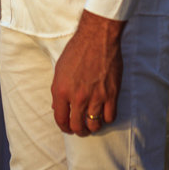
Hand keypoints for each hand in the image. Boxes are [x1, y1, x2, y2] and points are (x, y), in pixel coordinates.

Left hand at [51, 11, 124, 136]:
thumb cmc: (77, 50)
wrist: (97, 38)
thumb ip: (58, 90)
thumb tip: (56, 107)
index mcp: (61, 91)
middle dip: (79, 131)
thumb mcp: (59, 69)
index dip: (64, 127)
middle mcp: (78, 97)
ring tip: (93, 122)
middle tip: (82, 129)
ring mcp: (96, 97)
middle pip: (78, 126)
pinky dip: (107, 118)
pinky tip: (104, 113)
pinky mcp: (111, 94)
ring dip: (93, 127)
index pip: (60, 119)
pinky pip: (110, 117)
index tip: (68, 128)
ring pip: (94, 125)